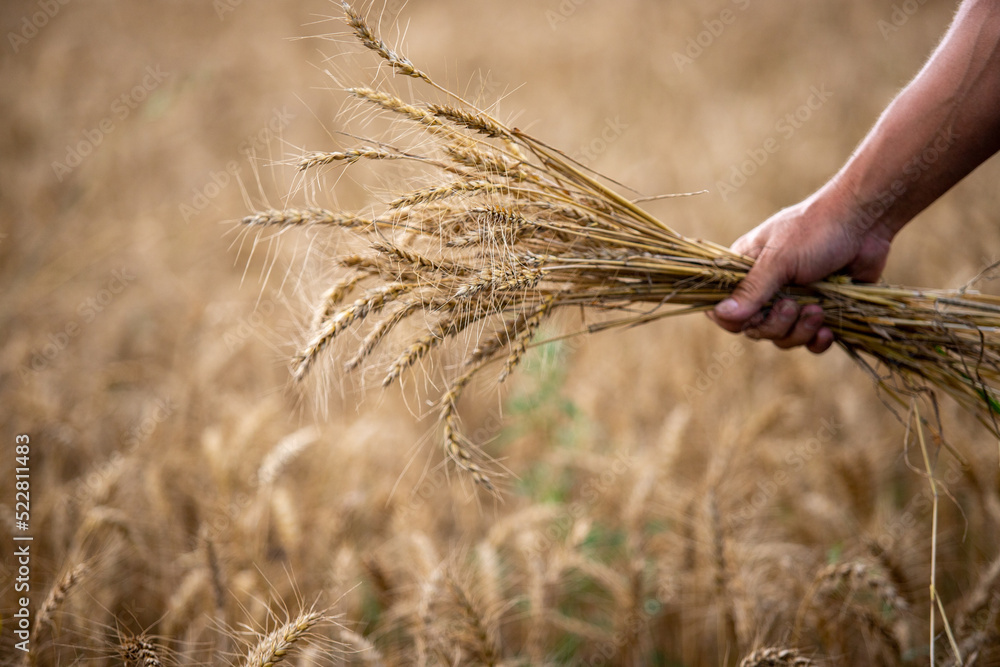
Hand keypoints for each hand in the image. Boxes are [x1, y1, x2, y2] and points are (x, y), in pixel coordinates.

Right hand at [710, 189, 894, 352]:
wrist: (866, 221)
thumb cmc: (816, 230)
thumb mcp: (779, 260)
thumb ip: (751, 290)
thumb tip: (719, 315)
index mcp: (746, 271)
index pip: (726, 309)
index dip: (736, 320)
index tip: (755, 315)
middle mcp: (766, 288)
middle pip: (756, 329)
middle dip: (776, 325)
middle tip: (794, 305)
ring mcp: (794, 300)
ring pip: (783, 337)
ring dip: (800, 331)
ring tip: (818, 310)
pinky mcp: (820, 310)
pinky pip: (809, 340)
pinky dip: (817, 341)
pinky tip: (828, 330)